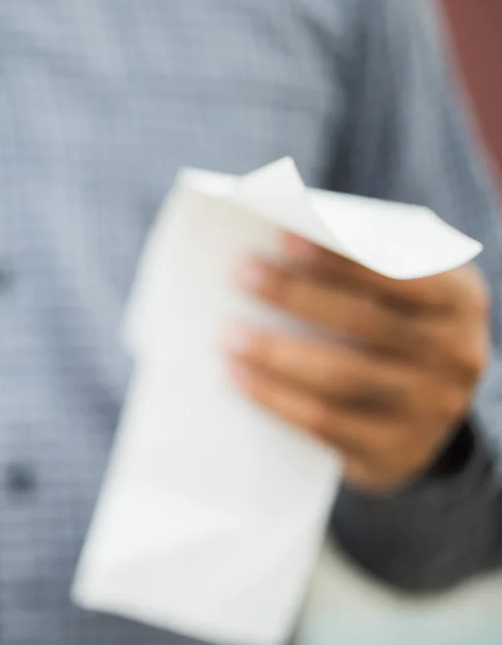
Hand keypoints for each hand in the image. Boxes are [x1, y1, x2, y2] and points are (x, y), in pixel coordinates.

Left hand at [226, 232, 489, 492]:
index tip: (282, 236)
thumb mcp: (397, 294)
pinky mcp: (395, 450)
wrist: (421, 416)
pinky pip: (327, 423)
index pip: (401, 273)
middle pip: (365, 322)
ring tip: (227, 333)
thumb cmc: (392, 328)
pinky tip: (238, 378)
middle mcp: (456, 354)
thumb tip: (279, 242)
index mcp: (460, 301)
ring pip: (342, 376)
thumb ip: (361, 265)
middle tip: (239, 274)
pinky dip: (276, 399)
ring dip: (276, 353)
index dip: (341, 257)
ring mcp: (430, 408)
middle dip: (296, 295)